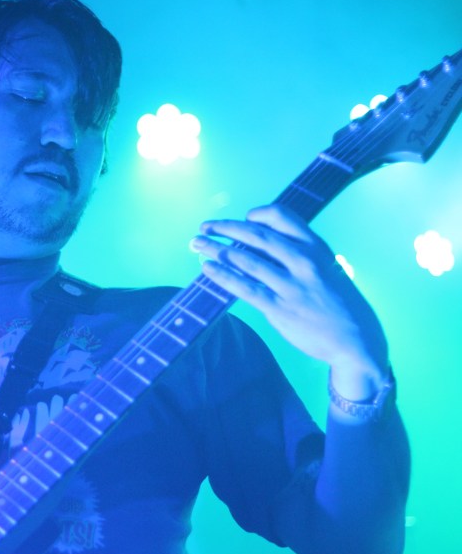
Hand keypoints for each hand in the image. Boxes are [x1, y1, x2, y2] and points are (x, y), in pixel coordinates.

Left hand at [189, 204, 387, 391]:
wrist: (357, 339)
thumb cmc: (336, 301)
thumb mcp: (326, 268)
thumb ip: (296, 256)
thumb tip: (256, 246)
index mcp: (316, 247)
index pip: (283, 216)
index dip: (258, 214)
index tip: (243, 218)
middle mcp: (304, 261)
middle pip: (257, 235)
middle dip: (225, 228)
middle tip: (204, 227)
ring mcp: (291, 285)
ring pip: (246, 260)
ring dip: (216, 250)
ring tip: (197, 245)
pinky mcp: (280, 307)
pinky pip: (244, 288)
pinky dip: (222, 276)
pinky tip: (207, 269)